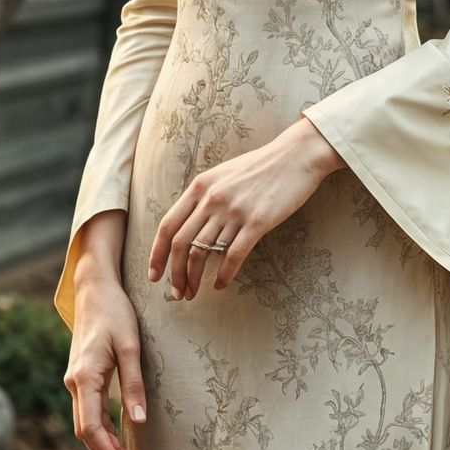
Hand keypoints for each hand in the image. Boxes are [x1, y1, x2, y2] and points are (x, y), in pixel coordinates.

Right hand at [64, 276, 147, 449]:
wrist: (94, 289)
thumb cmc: (114, 313)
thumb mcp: (131, 346)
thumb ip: (133, 384)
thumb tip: (138, 421)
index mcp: (85, 378)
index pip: (92, 430)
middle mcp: (74, 383)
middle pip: (86, 433)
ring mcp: (74, 381)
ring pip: (85, 425)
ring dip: (105, 447)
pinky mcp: (80, 377)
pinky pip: (87, 412)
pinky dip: (101, 430)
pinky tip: (118, 439)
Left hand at [148, 118, 344, 300]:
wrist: (295, 156)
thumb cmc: (260, 167)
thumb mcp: (223, 175)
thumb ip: (204, 198)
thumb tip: (189, 227)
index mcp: (200, 186)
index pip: (168, 226)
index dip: (157, 254)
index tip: (154, 275)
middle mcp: (212, 199)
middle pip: (181, 244)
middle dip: (175, 274)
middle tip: (178, 293)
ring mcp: (234, 211)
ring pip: (202, 253)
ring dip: (194, 279)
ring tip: (195, 293)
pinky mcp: (257, 222)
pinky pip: (233, 256)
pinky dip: (224, 275)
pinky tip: (221, 284)